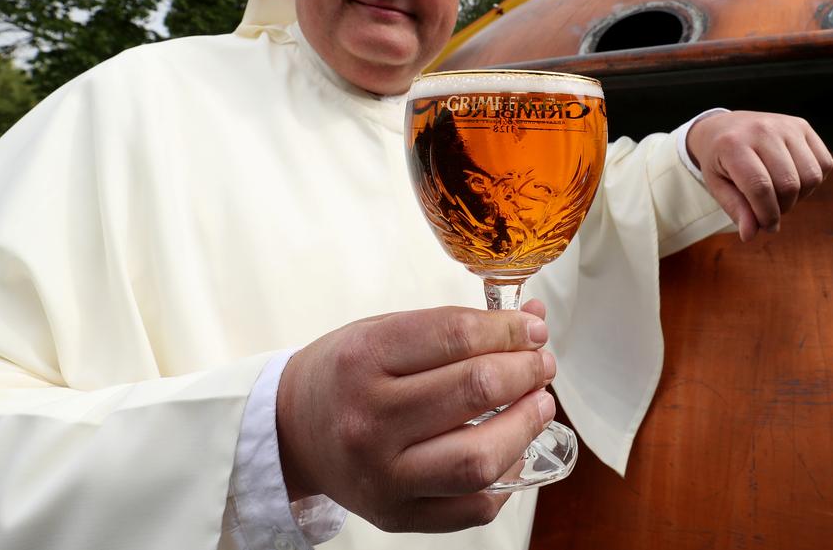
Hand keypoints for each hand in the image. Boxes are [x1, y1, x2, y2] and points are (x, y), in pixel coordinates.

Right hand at [276, 300, 554, 532]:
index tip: (533, 328)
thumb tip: (533, 317)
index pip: (457, 336)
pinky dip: (508, 476)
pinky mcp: (397, 515)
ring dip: (526, 426)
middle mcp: (369, 420)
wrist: (291, 431)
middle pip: (475, 391)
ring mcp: (383, 475)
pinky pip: (473, 507)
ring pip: (479, 459)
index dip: (510, 330)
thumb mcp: (386, 331)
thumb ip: (458, 327)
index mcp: (363, 358)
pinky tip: (512, 449)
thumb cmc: (345, 374)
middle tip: (540, 363)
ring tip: (539, 404)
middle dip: (525, 371)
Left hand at [686, 110, 832, 241]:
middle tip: (770, 208)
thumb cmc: (719, 160)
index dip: (767, 215)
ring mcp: (786, 125)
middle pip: (789, 184)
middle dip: (782, 208)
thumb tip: (750, 235)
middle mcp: (762, 130)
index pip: (760, 188)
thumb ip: (735, 209)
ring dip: (800, 195)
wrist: (723, 126)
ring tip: (781, 193)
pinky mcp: (802, 126)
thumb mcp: (717, 185)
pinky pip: (824, 163)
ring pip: (811, 176)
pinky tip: (794, 178)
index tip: (766, 226)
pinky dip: (813, 180)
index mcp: (733, 144)